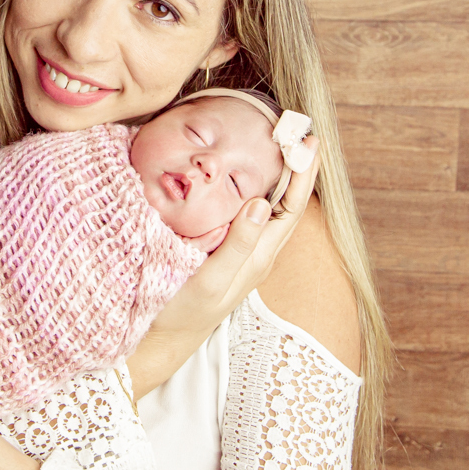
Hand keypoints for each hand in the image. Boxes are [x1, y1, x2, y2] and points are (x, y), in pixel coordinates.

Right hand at [127, 134, 319, 395]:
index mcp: (259, 256)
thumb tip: (262, 204)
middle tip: (297, 130)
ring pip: (269, 206)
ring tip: (277, 143)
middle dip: (296, 167)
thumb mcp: (210, 281)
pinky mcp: (224, 250)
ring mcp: (241, 251)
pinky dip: (251, 187)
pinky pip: (247, 212)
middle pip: (286, 202)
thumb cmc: (182, 311)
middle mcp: (257, 252)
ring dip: (277, 174)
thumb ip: (238, 246)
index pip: (292, 207)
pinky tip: (240, 174)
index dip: (303, 173)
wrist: (161, 339)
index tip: (307, 141)